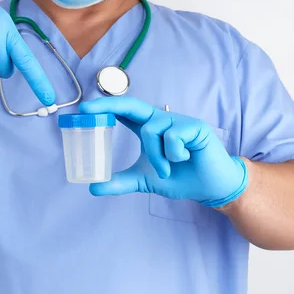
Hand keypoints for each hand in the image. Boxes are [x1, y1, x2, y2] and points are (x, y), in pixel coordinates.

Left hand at [79, 97, 247, 206]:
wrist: (209, 188)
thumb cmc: (180, 177)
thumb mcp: (144, 179)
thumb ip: (120, 182)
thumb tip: (93, 187)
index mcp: (148, 129)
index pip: (124, 112)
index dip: (105, 107)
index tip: (83, 108)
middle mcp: (161, 121)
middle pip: (132, 106)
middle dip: (108, 105)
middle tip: (88, 109)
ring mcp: (178, 121)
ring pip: (151, 130)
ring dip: (155, 156)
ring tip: (166, 170)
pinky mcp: (195, 126)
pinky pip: (172, 137)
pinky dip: (173, 154)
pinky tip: (185, 159)